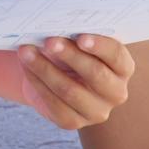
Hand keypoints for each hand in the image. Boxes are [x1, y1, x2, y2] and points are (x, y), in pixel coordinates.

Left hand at [16, 35, 134, 129]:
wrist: (53, 76)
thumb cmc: (70, 52)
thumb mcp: (77, 43)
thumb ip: (75, 34)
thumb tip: (58, 25)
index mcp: (122, 68)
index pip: (117, 56)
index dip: (100, 46)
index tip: (81, 37)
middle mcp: (116, 93)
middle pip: (95, 74)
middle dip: (70, 55)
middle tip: (49, 41)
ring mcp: (97, 111)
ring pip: (69, 90)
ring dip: (44, 68)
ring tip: (26, 51)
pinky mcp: (74, 122)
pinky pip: (53, 103)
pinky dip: (37, 82)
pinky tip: (26, 67)